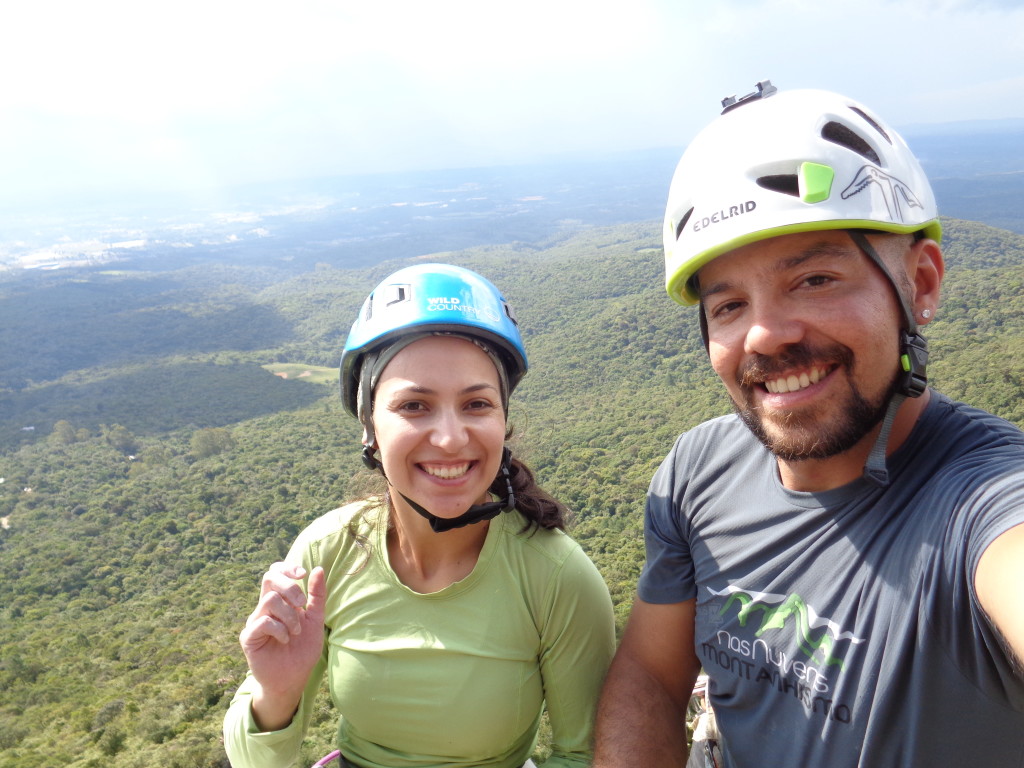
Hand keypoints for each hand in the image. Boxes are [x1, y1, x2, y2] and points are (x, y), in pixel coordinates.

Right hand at [239, 562, 326, 728]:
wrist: (293, 679)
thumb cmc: (303, 650)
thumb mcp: (315, 620)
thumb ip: (317, 596)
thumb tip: (319, 568)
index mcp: (280, 601)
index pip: (275, 572)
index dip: (287, 567)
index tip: (302, 574)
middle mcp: (265, 608)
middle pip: (269, 578)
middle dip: (290, 587)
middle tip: (302, 605)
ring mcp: (255, 621)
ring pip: (270, 600)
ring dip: (289, 615)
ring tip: (295, 632)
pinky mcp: (249, 637)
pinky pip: (263, 621)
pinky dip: (280, 629)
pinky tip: (285, 640)